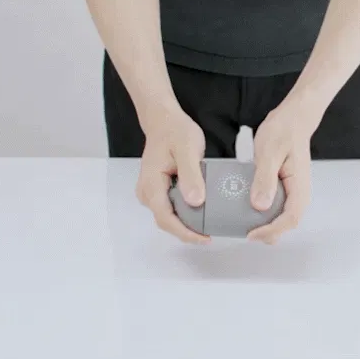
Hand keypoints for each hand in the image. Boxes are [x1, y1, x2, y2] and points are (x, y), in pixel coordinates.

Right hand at [135, 105, 210, 243]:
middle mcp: (147, 192)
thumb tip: (196, 202)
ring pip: (169, 217)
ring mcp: (151, 193)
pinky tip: (203, 212)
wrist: (164, 120)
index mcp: (151, 184)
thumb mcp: (188, 149)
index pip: (166, 218)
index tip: (205, 238)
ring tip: (210, 224)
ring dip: (187, 224)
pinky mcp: (158, 191)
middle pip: (166, 222)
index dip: (185, 232)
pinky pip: (171, 208)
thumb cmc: (175, 131)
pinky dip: (186, 214)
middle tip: (212, 233)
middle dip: (188, 232)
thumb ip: (191, 176)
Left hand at [247, 97, 323, 243]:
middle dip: (268, 233)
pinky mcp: (286, 188)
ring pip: (283, 218)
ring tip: (246, 225)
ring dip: (267, 226)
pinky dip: (266, 214)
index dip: (270, 230)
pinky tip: (250, 211)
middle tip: (246, 233)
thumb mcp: (269, 152)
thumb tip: (260, 205)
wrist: (294, 119)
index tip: (251, 234)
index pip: (289, 219)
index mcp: (299, 186)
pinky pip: (278, 207)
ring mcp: (294, 191)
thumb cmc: (284, 131)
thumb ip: (264, 179)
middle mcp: (300, 192)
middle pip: (288, 223)